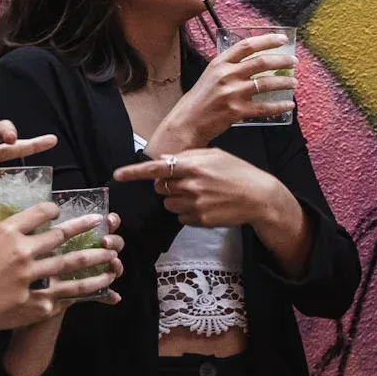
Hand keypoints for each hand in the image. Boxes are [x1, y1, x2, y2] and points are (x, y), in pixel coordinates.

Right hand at [0, 201, 124, 342]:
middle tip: (98, 221)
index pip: (37, 213)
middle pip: (60, 236)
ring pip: (70, 264)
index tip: (57, 210)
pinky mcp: (33, 301)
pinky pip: (62, 295)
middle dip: (82, 227)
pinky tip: (96, 288)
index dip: (51, 210)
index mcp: (5, 231)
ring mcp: (31, 276)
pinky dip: (81, 291)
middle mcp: (24, 250)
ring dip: (93, 258)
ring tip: (111, 252)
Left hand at [115, 146, 286, 229]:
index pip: (155, 169)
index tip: (117, 175)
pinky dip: (188, 213)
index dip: (134, 172)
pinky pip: (181, 217)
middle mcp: (190, 185)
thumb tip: (164, 161)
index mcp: (192, 166)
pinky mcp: (200, 220)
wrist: (259, 196)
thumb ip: (188, 157)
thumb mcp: (215, 155)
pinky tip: (206, 206)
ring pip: (169, 204)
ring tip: (200, 195)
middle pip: (160, 188)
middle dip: (168, 185)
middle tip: (187, 182)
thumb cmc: (238, 172)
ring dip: (177, 200)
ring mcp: (195, 204)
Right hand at [147, 34, 297, 153]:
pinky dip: (279, 106)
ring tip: (294, 83)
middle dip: (282, 60)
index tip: (282, 39)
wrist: (187, 122)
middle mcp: (226, 75)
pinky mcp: (237, 111)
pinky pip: (264, 107)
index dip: (267, 40)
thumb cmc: (200, 99)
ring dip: (284, 82)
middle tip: (293, 62)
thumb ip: (230, 67)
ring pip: (266, 83)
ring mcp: (232, 93)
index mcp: (220, 63)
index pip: (247, 45)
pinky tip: (288, 105)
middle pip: (261, 62)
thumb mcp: (211, 75)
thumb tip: (257, 61)